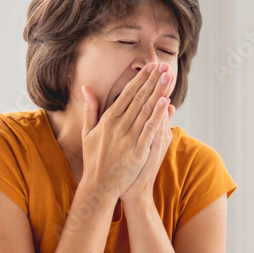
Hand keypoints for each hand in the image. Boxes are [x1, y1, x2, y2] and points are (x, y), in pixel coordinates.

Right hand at [79, 63, 172, 199]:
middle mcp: (118, 126)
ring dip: (158, 92)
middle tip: (164, 66)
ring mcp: (128, 138)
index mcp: (108, 120)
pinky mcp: (137, 151)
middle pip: (139, 98)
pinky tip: (165, 102)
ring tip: (168, 77)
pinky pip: (149, 130)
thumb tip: (86, 88)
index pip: (127, 94)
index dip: (140, 80)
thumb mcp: (88, 132)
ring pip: (146, 110)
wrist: (99, 186)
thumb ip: (90, 109)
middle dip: (152, 81)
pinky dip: (157, 116)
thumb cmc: (94, 160)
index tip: (151, 67)